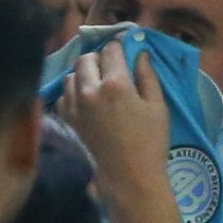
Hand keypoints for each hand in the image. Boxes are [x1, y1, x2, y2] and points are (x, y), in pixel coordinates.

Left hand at [58, 43, 173, 196]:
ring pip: (71, 75)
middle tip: (111, 69)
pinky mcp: (69, 118)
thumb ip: (148, 75)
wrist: (130, 175)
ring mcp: (76, 105)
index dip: (120, 48)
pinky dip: (73, 92)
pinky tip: (87, 99)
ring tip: (97, 84)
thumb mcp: (158, 106)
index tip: (125, 53)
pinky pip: (64, 94)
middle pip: (86, 58)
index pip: (111, 50)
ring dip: (84, 74)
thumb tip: (140, 53)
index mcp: (116, 83)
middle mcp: (91, 90)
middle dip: (99, 58)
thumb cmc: (151, 140)